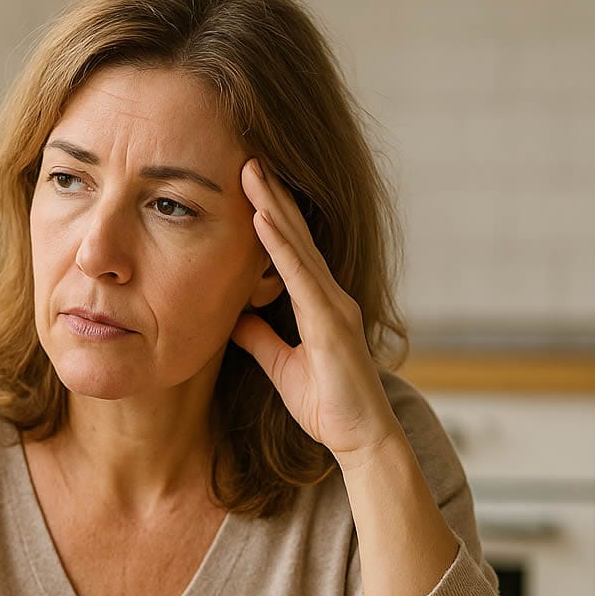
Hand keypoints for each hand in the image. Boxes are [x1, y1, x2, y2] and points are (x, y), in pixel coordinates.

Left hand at [231, 158, 401, 464]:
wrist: (361, 439)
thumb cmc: (328, 405)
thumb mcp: (281, 366)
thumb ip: (260, 338)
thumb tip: (232, 316)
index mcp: (319, 304)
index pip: (291, 249)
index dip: (272, 214)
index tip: (250, 182)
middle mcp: (329, 296)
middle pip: (295, 235)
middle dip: (272, 194)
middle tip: (249, 156)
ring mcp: (333, 305)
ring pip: (298, 245)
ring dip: (273, 205)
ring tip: (251, 170)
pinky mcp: (330, 322)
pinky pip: (299, 276)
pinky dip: (280, 245)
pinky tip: (262, 218)